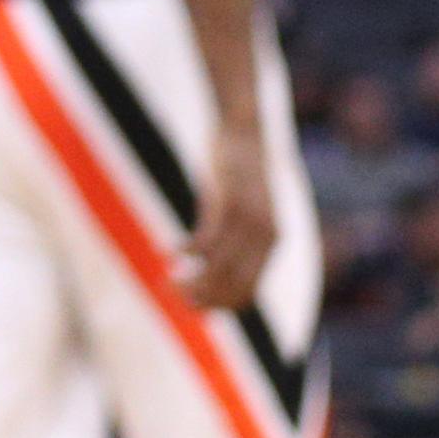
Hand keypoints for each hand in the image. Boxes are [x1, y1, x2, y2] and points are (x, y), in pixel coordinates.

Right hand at [174, 131, 274, 310]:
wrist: (246, 130)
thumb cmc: (239, 172)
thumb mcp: (245, 210)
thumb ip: (238, 239)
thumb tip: (213, 265)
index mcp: (271, 244)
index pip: (246, 295)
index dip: (216, 307)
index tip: (190, 306)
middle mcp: (265, 237)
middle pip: (230, 287)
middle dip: (199, 299)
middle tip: (171, 295)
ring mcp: (248, 220)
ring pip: (217, 268)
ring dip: (189, 280)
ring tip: (166, 281)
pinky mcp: (229, 202)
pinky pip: (206, 239)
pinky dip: (186, 252)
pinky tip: (171, 252)